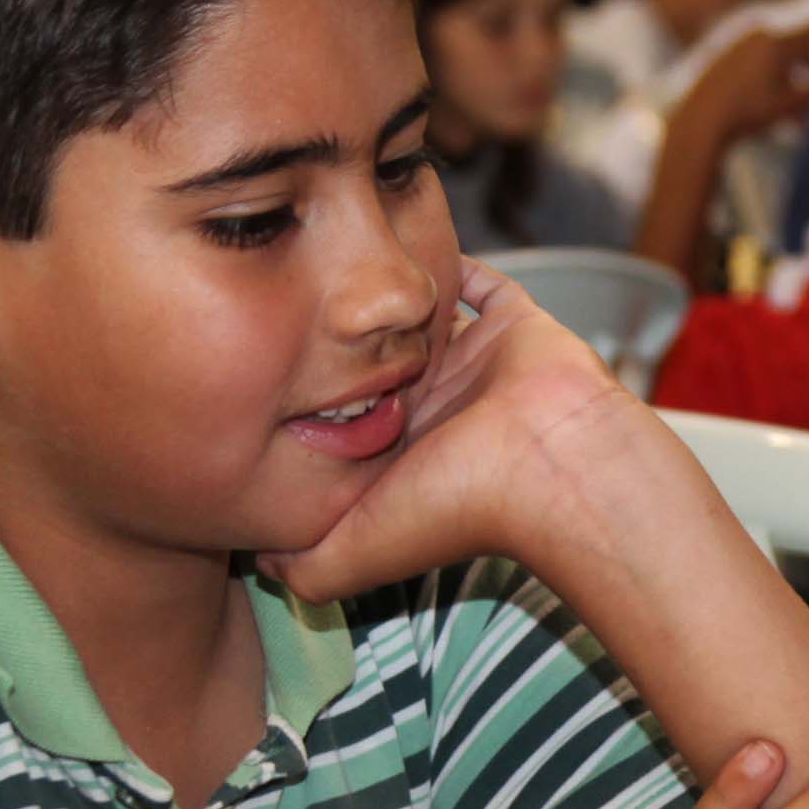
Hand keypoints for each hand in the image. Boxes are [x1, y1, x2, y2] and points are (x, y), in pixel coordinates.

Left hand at [258, 261, 630, 599]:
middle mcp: (442, 411)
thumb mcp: (351, 558)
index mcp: (405, 458)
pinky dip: (457, 263)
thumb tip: (258, 561)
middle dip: (348, 342)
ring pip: (425, 324)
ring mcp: (480, 367)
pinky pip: (484, 282)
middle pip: (383, 366)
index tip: (261, 368)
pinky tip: (416, 239)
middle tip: (294, 297)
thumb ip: (301, 568)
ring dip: (395, 303)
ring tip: (344, 260)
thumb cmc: (457, 509)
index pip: (350, 421)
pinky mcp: (516, 326)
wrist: (551, 468)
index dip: (311, 398)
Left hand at [673, 12, 808, 147]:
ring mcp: (739, 46)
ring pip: (777, 58)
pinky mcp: (724, 59)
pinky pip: (757, 64)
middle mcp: (758, 37)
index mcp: (778, 43)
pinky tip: (769, 111)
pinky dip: (771, 82)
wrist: (698, 122)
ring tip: (796, 122)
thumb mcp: (789, 105)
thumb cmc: (746, 112)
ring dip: (792, 83)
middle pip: (797, 45)